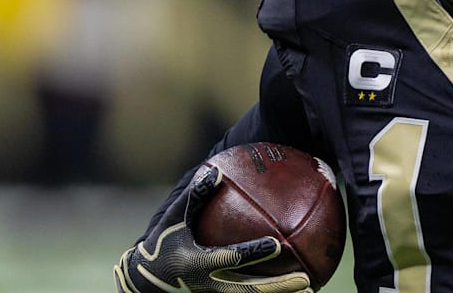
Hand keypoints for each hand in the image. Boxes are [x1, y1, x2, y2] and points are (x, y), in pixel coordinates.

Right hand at [113, 167, 313, 292]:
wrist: (142, 284)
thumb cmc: (162, 244)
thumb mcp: (172, 220)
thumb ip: (195, 196)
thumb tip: (216, 171)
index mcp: (200, 262)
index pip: (232, 259)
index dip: (254, 253)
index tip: (277, 245)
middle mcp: (210, 285)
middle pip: (250, 290)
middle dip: (278, 288)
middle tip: (306, 280)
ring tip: (310, 290)